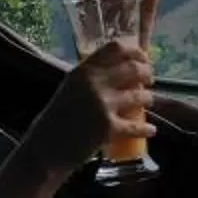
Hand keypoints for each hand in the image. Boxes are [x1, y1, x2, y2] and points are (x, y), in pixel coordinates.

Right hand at [23, 39, 155, 174]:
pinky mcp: (108, 127)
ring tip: (148, 102)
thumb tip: (120, 68)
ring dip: (148, 99)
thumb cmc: (57, 118)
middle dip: (147, 73)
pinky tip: (151, 129)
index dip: (136, 51)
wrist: (46, 148)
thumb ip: (91, 76)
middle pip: (132, 68)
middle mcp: (93, 82)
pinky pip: (136, 126)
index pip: (116, 48)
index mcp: (83, 70)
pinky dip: (146, 128)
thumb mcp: (70, 87)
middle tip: (150, 80)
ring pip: (139, 96)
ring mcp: (102, 104)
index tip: (143, 59)